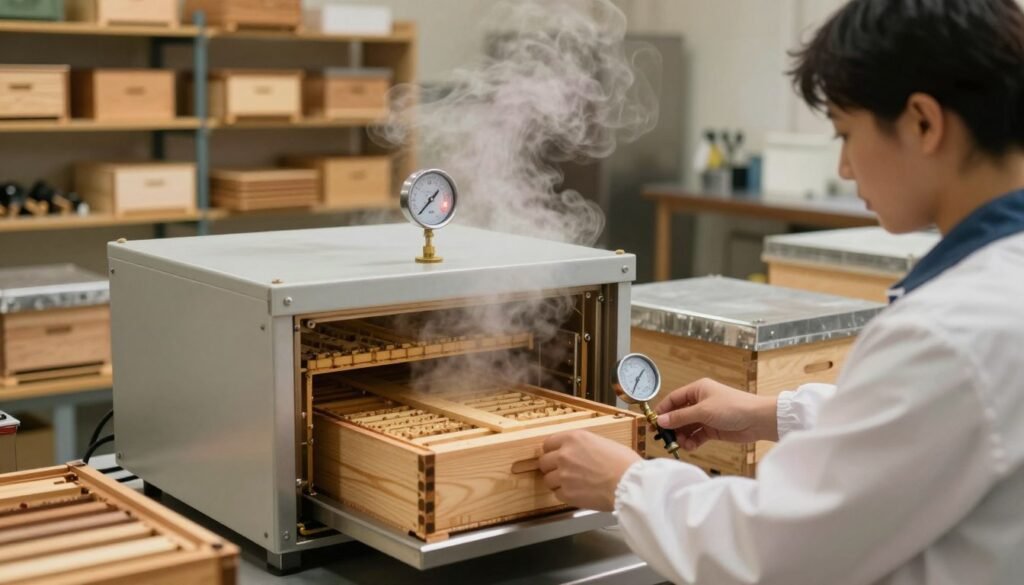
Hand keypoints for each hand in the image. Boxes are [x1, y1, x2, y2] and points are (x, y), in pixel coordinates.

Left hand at [538, 431, 641, 511]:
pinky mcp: (567, 494)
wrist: (630, 484)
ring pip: (548, 480)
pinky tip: (577, 493)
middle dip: (551, 467)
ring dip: (557, 482)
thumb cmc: (624, 462)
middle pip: (544, 462)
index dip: (551, 451)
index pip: (548, 443)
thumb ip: (583, 446)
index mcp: (573, 438)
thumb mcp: (602, 442)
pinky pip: (557, 494)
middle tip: (563, 471)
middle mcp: (564, 455)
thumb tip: (578, 452)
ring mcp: (563, 475)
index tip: (554, 455)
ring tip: (572, 484)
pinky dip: (565, 495)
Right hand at [655, 378, 778, 450]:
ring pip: (687, 427)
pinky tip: (691, 446)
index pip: (673, 399)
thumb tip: (661, 421)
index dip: (662, 411)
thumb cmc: (733, 407)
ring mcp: (706, 416)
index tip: (653, 424)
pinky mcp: (712, 429)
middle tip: (665, 438)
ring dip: (682, 436)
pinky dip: (692, 441)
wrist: (758, 420)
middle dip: (672, 427)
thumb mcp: (703, 411)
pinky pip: (696, 435)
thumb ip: (680, 417)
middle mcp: (700, 402)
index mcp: (697, 390)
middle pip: (678, 415)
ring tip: (682, 444)